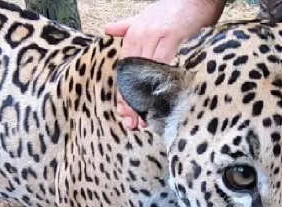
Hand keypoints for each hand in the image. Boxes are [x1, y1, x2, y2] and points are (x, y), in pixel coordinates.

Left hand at [105, 0, 224, 129]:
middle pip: (131, 74)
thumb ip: (126, 26)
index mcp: (132, 34)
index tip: (124, 112)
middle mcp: (139, 34)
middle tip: (133, 121)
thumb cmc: (173, 10)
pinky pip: (161, 64)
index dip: (123, 93)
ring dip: (144, 97)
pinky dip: (158, 82)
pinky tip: (159, 98)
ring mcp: (153, 35)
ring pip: (143, 73)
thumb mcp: (145, 16)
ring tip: (146, 116)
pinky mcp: (170, 36)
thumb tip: (107, 28)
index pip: (123, 70)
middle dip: (131, 100)